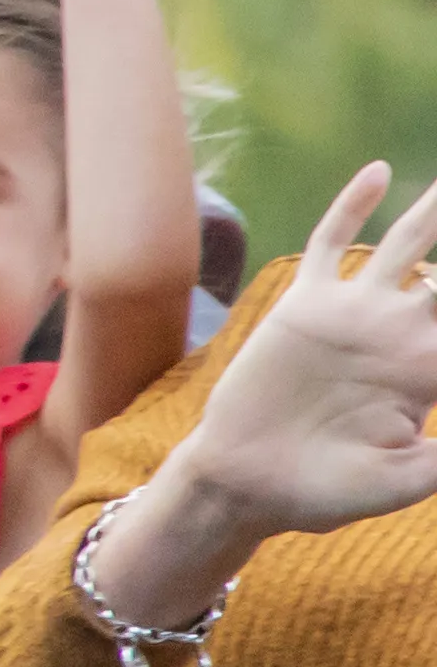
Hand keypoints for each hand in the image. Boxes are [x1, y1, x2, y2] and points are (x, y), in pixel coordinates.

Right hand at [158, 171, 436, 548]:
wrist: (249, 484)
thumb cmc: (325, 493)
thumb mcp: (407, 480)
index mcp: (431, 374)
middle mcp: (400, 334)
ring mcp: (353, 313)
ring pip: (406, 246)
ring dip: (435, 213)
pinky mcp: (305, 304)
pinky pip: (328, 242)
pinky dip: (353, 206)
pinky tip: (378, 173)